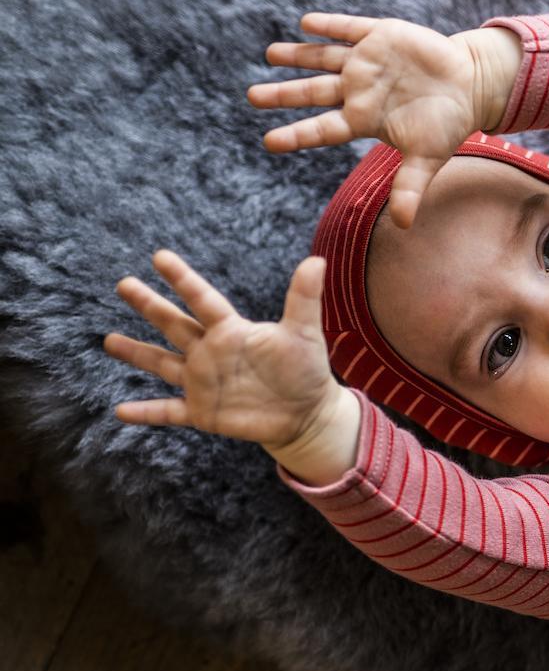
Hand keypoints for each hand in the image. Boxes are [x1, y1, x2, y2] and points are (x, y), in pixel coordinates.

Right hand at [103, 248, 340, 450]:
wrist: (306, 414)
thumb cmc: (305, 370)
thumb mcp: (304, 333)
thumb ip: (304, 298)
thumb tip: (317, 260)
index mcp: (231, 330)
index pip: (202, 300)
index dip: (182, 279)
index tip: (159, 257)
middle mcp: (211, 352)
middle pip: (174, 324)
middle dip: (150, 305)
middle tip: (124, 284)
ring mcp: (203, 382)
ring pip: (163, 364)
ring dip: (137, 353)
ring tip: (109, 340)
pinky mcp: (203, 411)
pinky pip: (168, 411)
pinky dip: (146, 412)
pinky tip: (120, 410)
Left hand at [247, 12, 485, 228]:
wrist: (470, 85)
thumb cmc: (447, 124)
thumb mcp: (427, 158)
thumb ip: (410, 187)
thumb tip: (404, 227)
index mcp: (365, 119)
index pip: (324, 129)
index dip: (297, 135)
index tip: (268, 142)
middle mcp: (359, 90)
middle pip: (313, 92)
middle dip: (283, 94)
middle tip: (252, 97)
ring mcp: (367, 62)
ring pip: (323, 57)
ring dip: (297, 56)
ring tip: (270, 54)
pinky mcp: (381, 35)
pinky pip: (349, 28)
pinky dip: (330, 25)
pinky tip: (306, 24)